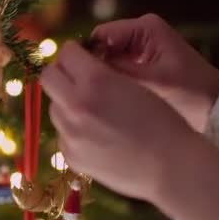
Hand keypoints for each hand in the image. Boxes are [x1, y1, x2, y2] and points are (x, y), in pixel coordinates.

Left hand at [41, 41, 218, 219]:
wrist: (170, 166)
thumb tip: (79, 65)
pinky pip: (62, 134)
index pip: (66, 53)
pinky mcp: (69, 154)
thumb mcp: (132, 84)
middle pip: (48, 78)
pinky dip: (73, 131)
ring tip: (93, 113)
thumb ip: (101, 73)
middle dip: (61, 74)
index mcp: (95, 81)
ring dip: (66, 104)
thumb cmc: (161, 121)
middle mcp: (75, 105)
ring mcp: (69, 133)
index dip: (75, 53)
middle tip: (77, 79)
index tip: (81, 57)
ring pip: (54, 107)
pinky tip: (97, 136)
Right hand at [91, 14, 218, 131]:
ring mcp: (139, 50)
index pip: (101, 36)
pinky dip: (111, 85)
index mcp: (144, 28)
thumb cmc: (190, 93)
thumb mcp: (152, 81)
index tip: (82, 82)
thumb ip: (119, 71)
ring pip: (106, 62)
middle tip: (89, 94)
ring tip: (98, 100)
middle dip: (94, 69)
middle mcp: (139, 34)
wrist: (216, 110)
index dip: (87, 57)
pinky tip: (107, 102)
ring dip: (103, 79)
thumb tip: (85, 69)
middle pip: (101, 48)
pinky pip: (115, 72)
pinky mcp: (139, 66)